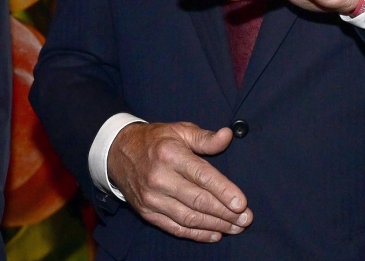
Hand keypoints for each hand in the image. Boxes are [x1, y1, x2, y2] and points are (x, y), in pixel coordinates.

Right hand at [107, 121, 252, 242]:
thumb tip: (228, 135)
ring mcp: (152, 198)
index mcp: (170, 154)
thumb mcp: (179, 130)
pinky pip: (175, 227)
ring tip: (236, 228)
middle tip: (246, 219)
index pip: (201, 175)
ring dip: (215, 225)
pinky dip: (196, 233)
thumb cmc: (156, 139)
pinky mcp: (147, 212)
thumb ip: (204, 137)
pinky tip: (214, 234)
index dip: (223, 190)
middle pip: (197, 200)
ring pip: (188, 217)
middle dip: (225, 212)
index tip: (242, 202)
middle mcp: (159, 178)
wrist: (119, 153)